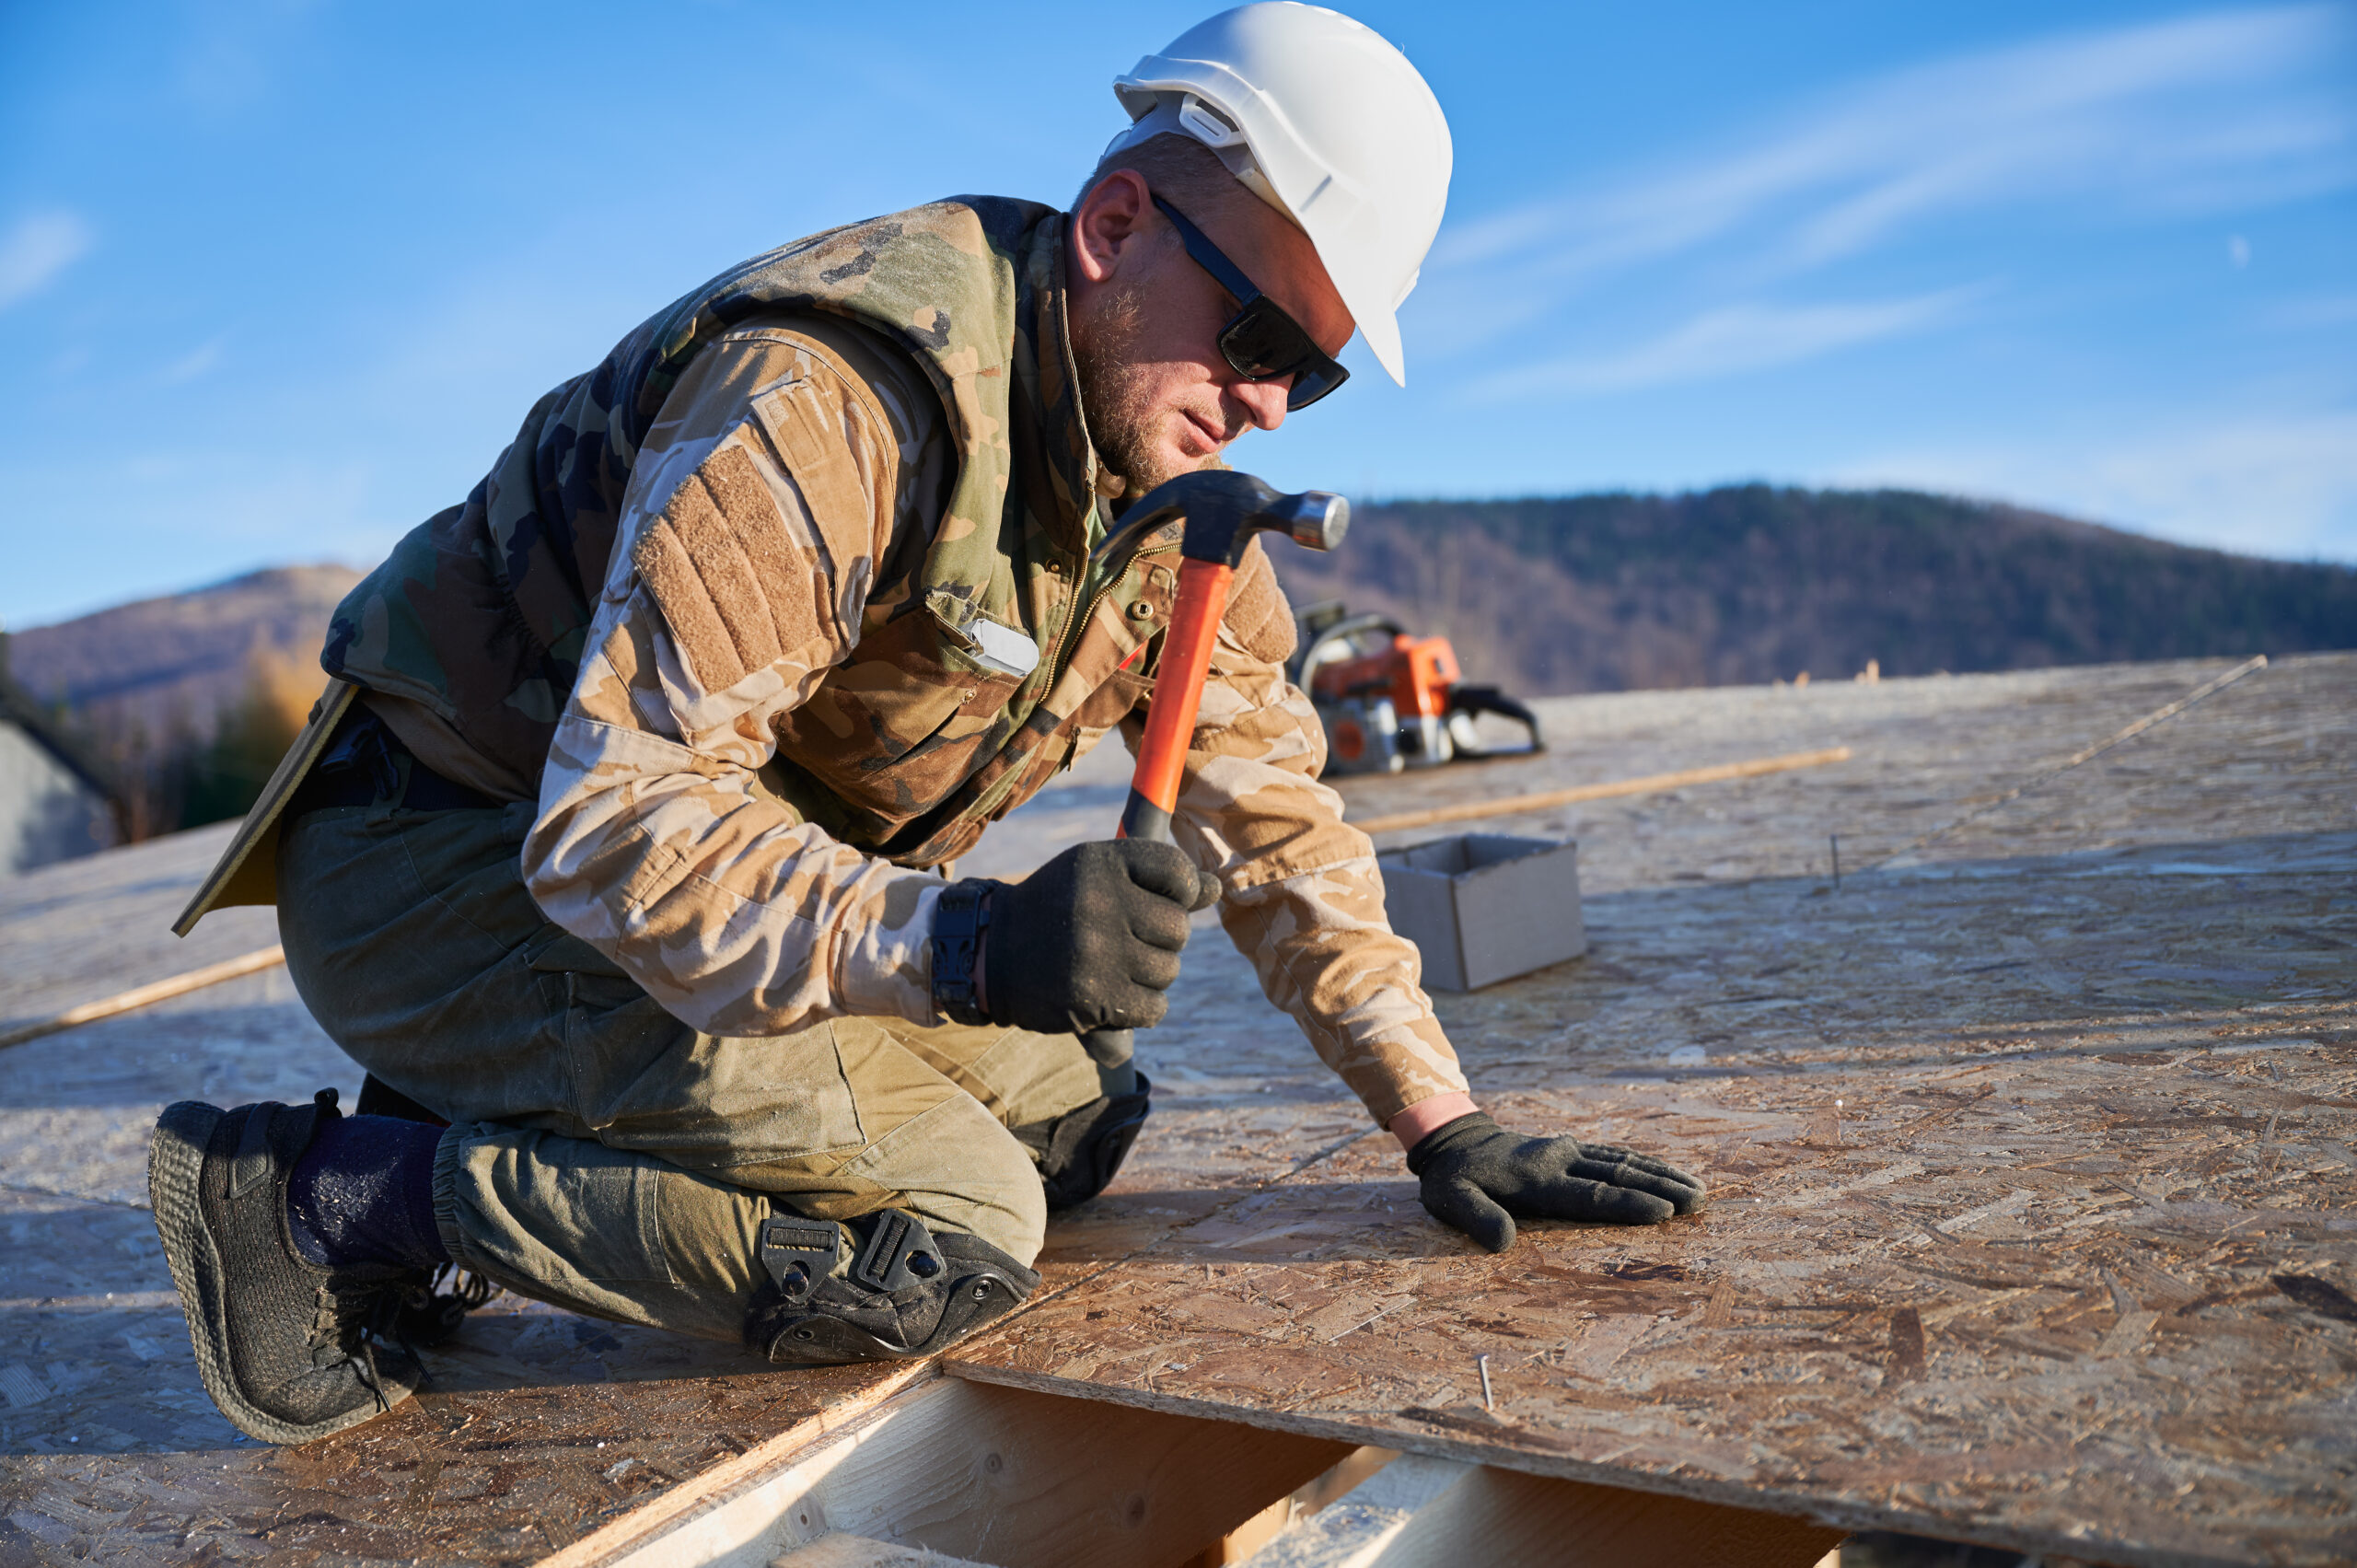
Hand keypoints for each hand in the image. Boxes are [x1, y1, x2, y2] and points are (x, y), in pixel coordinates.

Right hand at [981, 840, 1214, 1035]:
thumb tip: (1216, 887)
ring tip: (1111, 967)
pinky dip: (1141, 1008)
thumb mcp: (1098, 878)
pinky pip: (1155, 1008)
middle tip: (1124, 940)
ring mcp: (1097, 951)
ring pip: (1168, 971)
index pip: (1179, 872)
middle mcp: (1100, 902)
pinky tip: (1111, 995)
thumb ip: (1157, 882)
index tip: (1158, 901)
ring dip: (1149, 976)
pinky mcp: (1094, 997)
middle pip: (1178, 929)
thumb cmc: (1058, 909)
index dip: (1181, 892)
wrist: (991, 954)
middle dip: (1161, 940)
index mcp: (1102, 862)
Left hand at [1406, 1112, 1705, 1251]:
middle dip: (1661, 1188)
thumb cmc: (1453, 1180)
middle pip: (1618, 1175)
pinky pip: (1614, 1154)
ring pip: (1623, 1161)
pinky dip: (1644, 1163)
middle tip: (1700, 1201)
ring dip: (1661, 1175)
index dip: (1628, 1204)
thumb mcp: (1451, 1200)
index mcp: (1537, 1178)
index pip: (1590, 1195)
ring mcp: (1567, 1151)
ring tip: (1698, 1190)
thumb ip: (1478, 1218)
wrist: (1454, 1139)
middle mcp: (1559, 1160)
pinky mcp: (1571, 1149)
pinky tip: (1668, 1173)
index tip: (1663, 1211)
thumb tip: (1505, 1244)